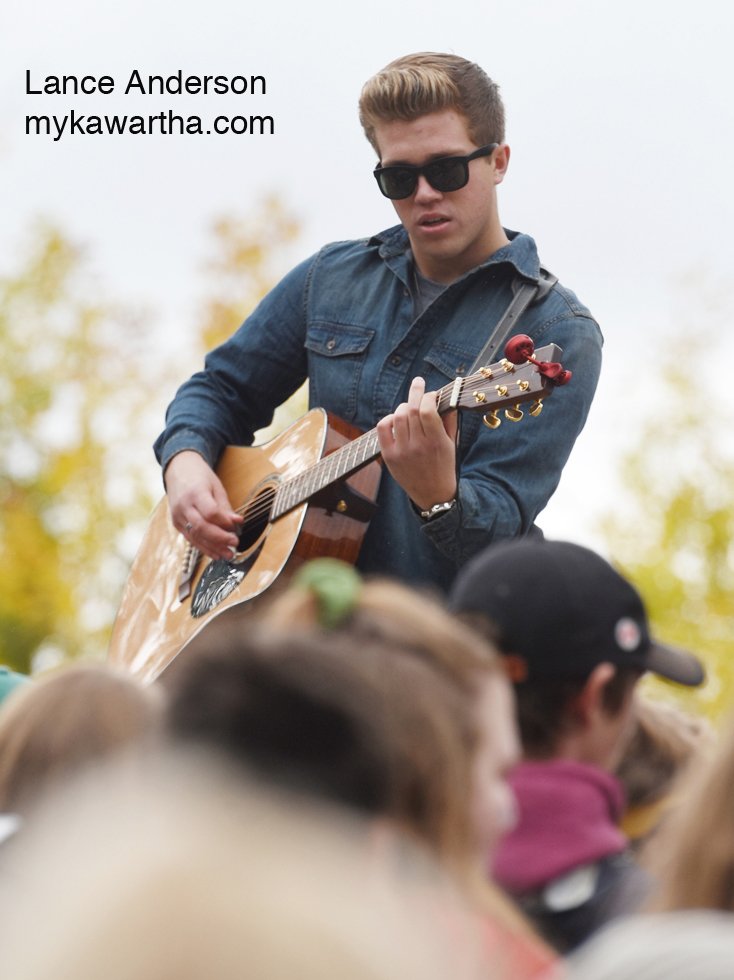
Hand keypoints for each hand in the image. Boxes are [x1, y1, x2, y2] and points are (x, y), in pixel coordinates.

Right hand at [164, 451, 242, 559]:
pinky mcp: (176, 523)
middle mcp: (183, 506)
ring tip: (228, 554)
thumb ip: (225, 507)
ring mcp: (177, 516)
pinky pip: (190, 538)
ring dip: (213, 548)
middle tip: (235, 543)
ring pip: (195, 536)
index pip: (210, 512)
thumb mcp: (216, 486)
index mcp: (195, 492)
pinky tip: (216, 553)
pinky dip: (204, 547)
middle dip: (220, 538)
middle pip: (201, 527)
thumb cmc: (200, 476)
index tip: (237, 526)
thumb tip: (237, 523)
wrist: (178, 469)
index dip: (224, 522)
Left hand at [376, 377, 457, 510]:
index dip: (428, 396)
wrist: (433, 494)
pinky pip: (382, 428)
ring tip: (409, 408)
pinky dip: (388, 419)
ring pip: (397, 416)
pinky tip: (396, 420)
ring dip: (403, 407)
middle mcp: (418, 446)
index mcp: (436, 442)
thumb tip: (447, 398)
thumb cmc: (444, 466)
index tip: (431, 393)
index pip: (427, 410)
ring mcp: (401, 451)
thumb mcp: (452, 444)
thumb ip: (449, 420)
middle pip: (410, 410)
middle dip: (415, 393)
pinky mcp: (389, 456)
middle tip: (418, 384)